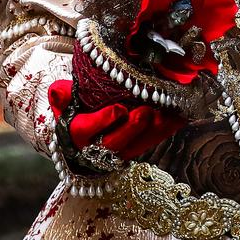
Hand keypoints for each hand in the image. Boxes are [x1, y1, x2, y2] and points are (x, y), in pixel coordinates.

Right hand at [48, 78, 185, 168]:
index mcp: (77, 134)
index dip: (102, 121)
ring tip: (167, 115)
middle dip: (132, 129)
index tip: (117, 109)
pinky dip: (167, 130)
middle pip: (115, 143)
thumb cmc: (74, 111)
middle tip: (146, 112)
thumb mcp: (64, 102)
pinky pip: (152, 141)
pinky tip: (180, 116)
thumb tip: (58, 90)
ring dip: (154, 131)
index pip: (86, 130)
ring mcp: (120, 150)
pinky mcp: (137, 147)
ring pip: (138, 145)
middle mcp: (98, 147)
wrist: (84, 136)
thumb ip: (61, 95)